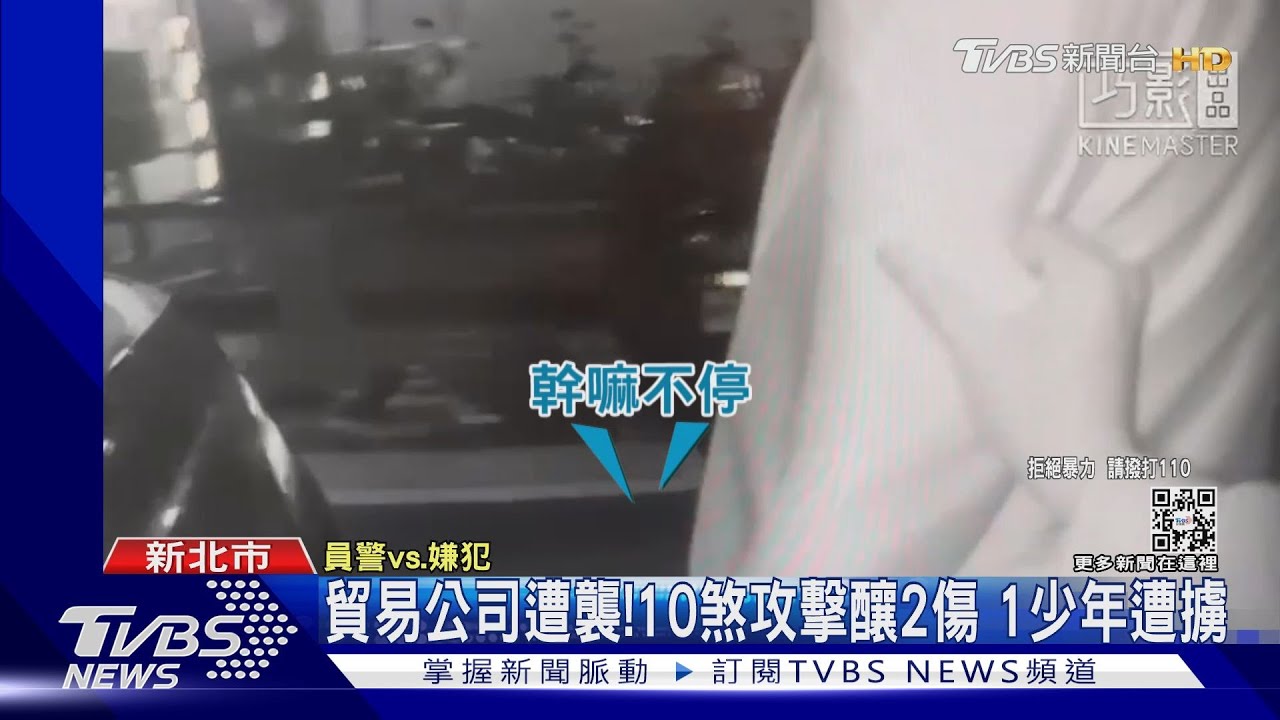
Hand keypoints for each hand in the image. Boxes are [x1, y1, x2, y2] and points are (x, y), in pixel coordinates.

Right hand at [880, 224, 1148, 503]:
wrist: (1081, 469)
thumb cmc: (1027, 402)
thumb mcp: (972, 343)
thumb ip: (932, 291)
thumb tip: (885, 246)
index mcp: (1089, 269)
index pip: (1032, 231)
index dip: (999, 260)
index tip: (987, 300)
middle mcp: (1123, 275)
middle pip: (1055, 246)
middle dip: (1022, 271)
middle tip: (996, 314)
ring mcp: (1133, 305)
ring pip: (1071, 270)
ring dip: (1040, 289)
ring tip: (1014, 328)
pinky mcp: (1130, 331)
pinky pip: (1089, 293)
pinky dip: (1061, 305)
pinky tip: (1037, 341)